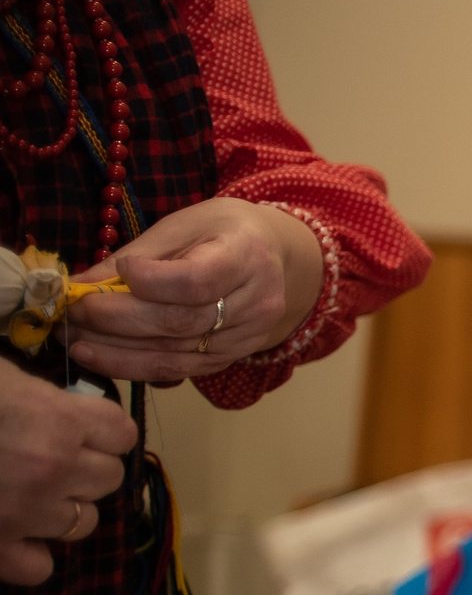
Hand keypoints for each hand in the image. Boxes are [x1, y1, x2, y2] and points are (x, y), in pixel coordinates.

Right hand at [0, 361, 133, 584]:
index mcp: (57, 421)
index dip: (101, 431)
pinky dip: (29, 554)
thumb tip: (64, 407)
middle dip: (85, 467)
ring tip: (29, 494)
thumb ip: (38, 395)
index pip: (120, 434)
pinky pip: (39, 568)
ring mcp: (24, 513)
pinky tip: (12, 534)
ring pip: (83, 523)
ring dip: (62, 509)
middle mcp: (52, 471)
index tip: (83, 428)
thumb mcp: (0, 377)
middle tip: (51, 458)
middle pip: (108, 479)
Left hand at [65, 197, 321, 382]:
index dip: (150, 283)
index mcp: (247, 255)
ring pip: (177, 355)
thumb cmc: (223, 231)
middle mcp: (257, 301)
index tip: (116, 271)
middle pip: (180, 323)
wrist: (275, 256)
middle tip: (73, 314)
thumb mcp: (184, 224)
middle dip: (117, 321)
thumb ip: (137, 253)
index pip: (197, 281)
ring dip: (118, 353)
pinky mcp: (234, 357)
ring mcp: (249, 336)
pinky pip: (182, 370)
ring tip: (76, 343)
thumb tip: (82, 283)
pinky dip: (137, 367)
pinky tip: (105, 359)